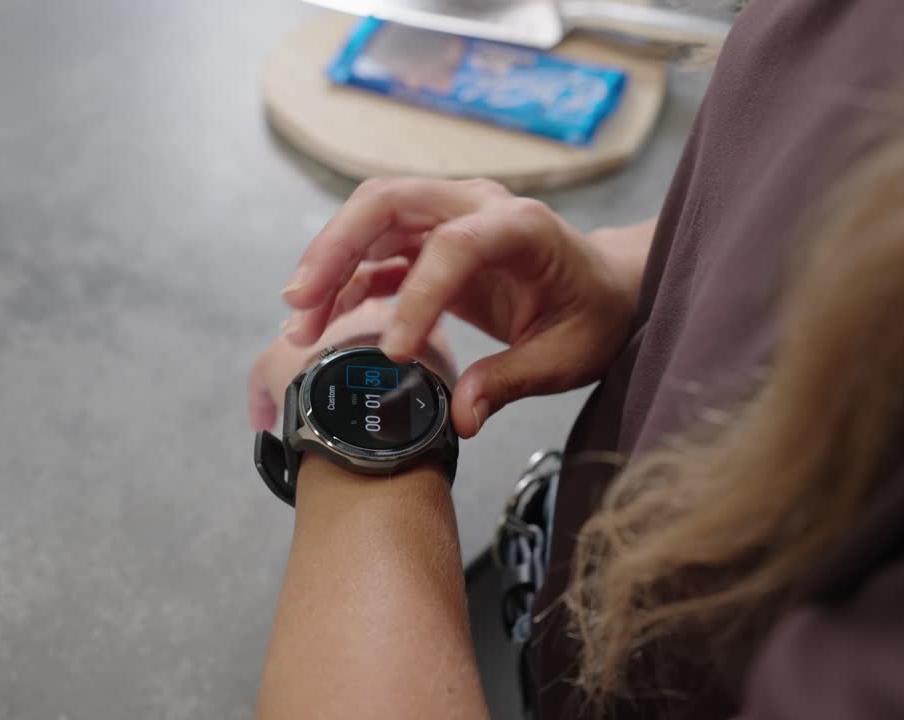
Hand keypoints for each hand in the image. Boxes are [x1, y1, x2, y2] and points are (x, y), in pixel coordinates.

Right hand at [279, 178, 635, 438]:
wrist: (605, 288)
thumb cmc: (593, 316)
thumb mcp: (565, 358)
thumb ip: (509, 382)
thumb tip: (460, 419)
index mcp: (522, 227)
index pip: (456, 246)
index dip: (417, 297)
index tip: (393, 354)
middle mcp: (477, 205)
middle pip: (387, 201)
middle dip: (335, 249)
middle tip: (299, 305)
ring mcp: (449, 216)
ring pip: (370, 221)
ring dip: (328, 267)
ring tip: (300, 325)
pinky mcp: (431, 240)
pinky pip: (377, 251)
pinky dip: (346, 283)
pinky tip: (324, 324)